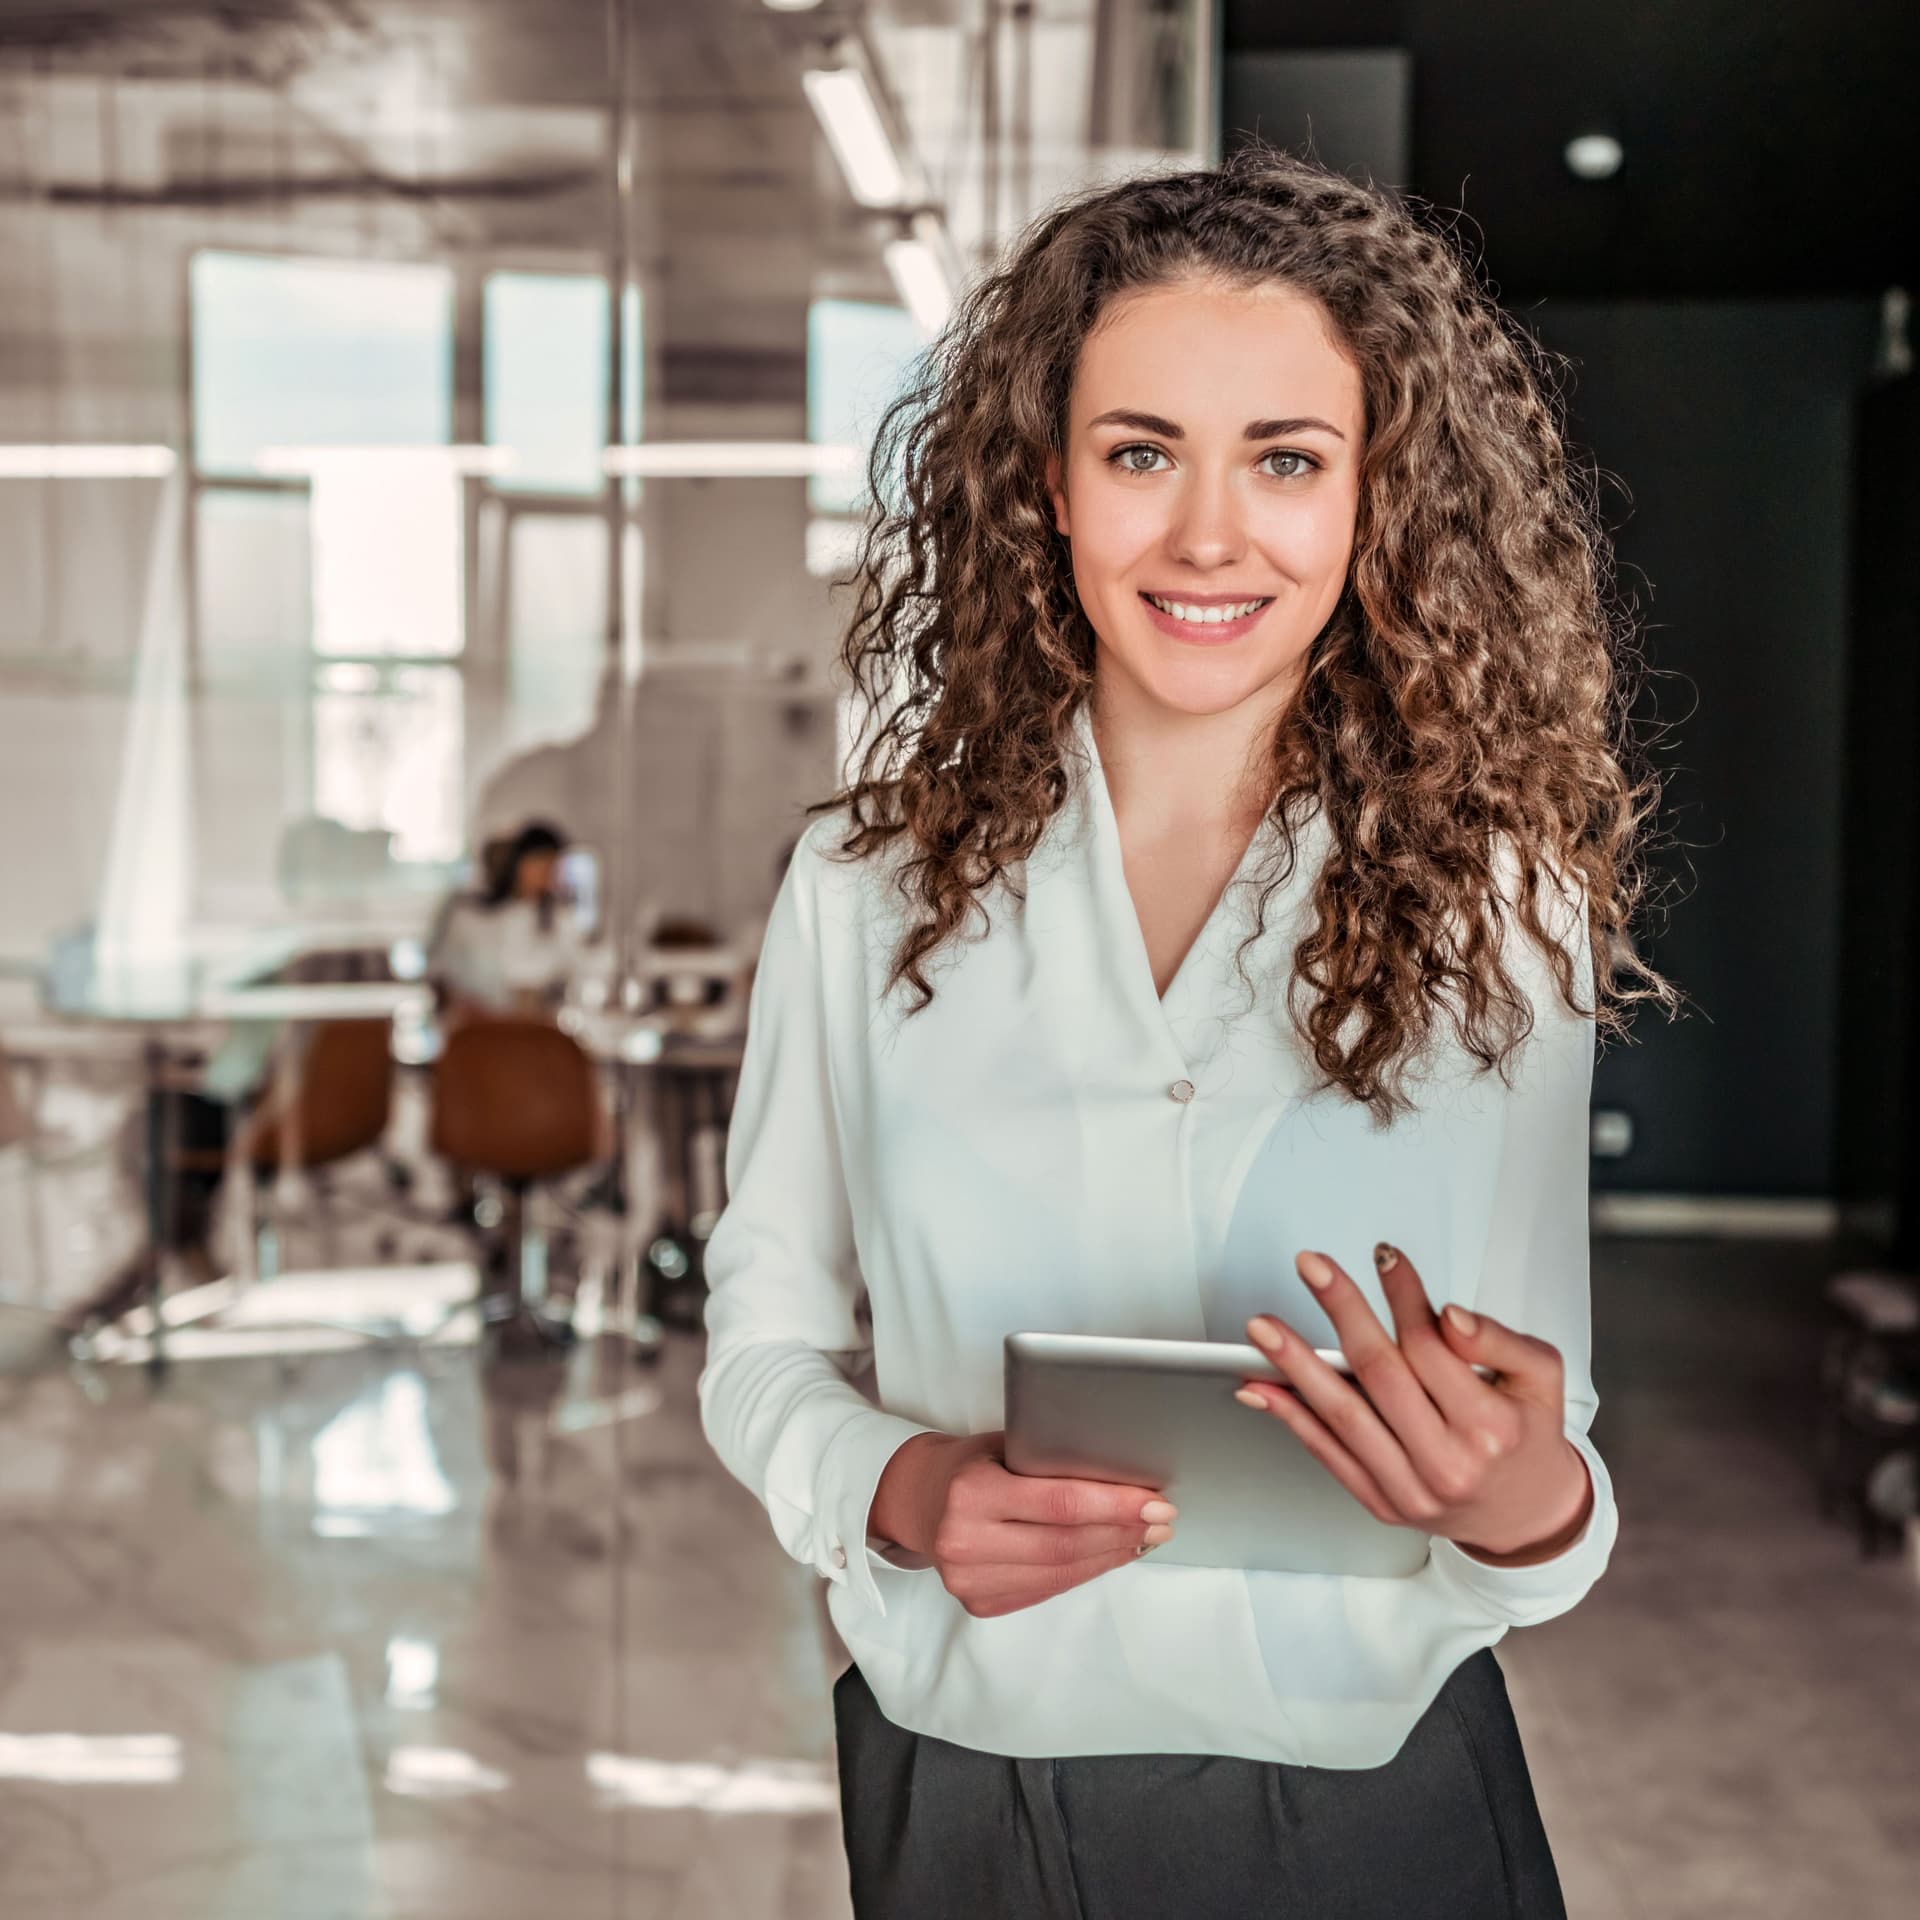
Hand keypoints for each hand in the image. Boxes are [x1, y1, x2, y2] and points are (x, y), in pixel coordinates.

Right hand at [869, 1431, 1174, 1618]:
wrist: (915, 1501)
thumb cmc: (968, 1465)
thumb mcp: (1000, 1445)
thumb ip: (1047, 1460)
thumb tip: (1123, 1474)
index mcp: (971, 1492)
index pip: (1059, 1504)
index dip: (1114, 1506)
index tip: (1155, 1501)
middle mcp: (965, 1541)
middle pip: (1066, 1545)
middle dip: (1123, 1533)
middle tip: (1162, 1520)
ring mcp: (970, 1581)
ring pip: (1062, 1573)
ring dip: (1111, 1555)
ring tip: (1146, 1537)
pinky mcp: (980, 1604)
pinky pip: (1047, 1589)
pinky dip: (1086, 1571)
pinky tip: (1110, 1554)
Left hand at [1236, 1243, 1593, 1565]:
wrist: (1525, 1515)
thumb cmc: (1527, 1436)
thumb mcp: (1539, 1377)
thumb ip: (1497, 1339)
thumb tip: (1448, 1314)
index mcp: (1489, 1427)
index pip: (1431, 1347)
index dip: (1403, 1296)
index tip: (1384, 1256)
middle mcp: (1447, 1462)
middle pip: (1380, 1373)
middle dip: (1341, 1311)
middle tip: (1312, 1267)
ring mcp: (1409, 1488)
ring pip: (1343, 1415)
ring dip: (1295, 1365)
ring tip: (1263, 1328)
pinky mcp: (1380, 1501)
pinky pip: (1327, 1453)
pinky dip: (1290, 1417)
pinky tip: (1262, 1385)